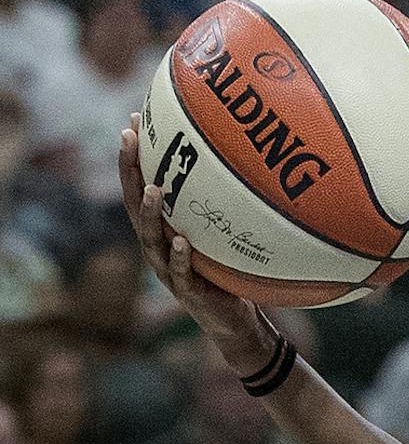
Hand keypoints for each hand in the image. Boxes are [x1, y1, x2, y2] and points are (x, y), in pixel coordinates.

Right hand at [118, 118, 279, 367]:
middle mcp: (157, 246)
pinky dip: (180, 257)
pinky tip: (181, 242)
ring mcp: (169, 270)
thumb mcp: (223, 235)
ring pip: (151, 238)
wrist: (236, 323)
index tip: (134, 120)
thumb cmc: (229, 273)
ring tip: (154, 188)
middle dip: (130, 171)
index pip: (140, 187)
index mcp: (162, 230)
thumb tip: (244, 165)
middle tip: (129, 139)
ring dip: (151, 212)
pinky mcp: (189, 293)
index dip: (133, 157)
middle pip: (135, 205)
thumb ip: (222, 206)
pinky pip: (181, 273)